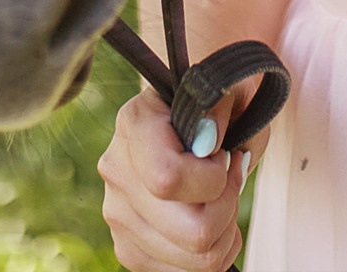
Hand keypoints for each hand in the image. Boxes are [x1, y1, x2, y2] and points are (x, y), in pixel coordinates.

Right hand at [99, 87, 251, 271]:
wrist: (193, 117)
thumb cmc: (217, 105)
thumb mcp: (228, 90)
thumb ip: (220, 106)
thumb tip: (208, 142)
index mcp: (134, 124)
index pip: (168, 179)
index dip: (213, 179)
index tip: (224, 154)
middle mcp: (116, 171)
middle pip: (192, 232)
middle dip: (228, 209)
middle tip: (230, 179)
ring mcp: (118, 214)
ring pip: (194, 260)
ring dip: (224, 234)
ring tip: (221, 199)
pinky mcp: (128, 247)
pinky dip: (211, 255)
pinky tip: (210, 221)